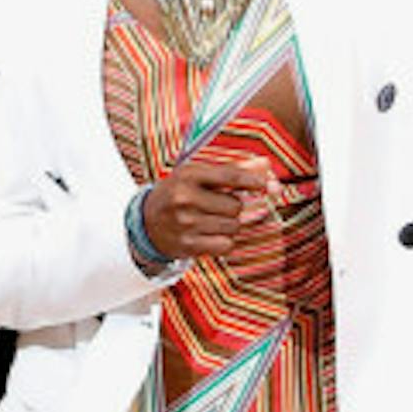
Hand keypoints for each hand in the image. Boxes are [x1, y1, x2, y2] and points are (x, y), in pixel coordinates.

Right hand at [141, 155, 283, 260]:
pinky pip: (226, 245)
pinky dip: (224, 241)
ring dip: (229, 225)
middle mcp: (185, 198)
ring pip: (233, 227)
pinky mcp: (188, 245)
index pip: (230, 176)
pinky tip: (209, 235)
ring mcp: (185, 223)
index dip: (253, 181)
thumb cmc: (179, 193)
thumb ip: (233, 169)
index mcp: (189, 174)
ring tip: (210, 220)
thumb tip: (266, 166)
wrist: (146, 222)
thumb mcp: (198, 175)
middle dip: (233, 207)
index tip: (266, 185)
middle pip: (236, 206)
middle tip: (216, 205)